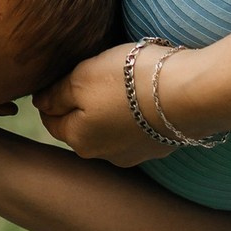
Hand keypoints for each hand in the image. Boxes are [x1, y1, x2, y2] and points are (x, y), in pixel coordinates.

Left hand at [34, 41, 183, 165]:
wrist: (189, 93)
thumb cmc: (126, 81)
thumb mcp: (79, 79)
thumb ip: (55, 94)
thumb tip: (41, 102)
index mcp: (79, 141)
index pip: (51, 120)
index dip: (52, 95)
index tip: (64, 74)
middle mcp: (105, 156)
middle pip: (81, 126)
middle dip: (81, 103)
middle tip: (92, 74)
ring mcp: (135, 154)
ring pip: (109, 127)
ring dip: (109, 107)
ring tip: (121, 81)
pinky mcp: (160, 146)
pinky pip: (136, 127)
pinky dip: (134, 112)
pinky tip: (143, 93)